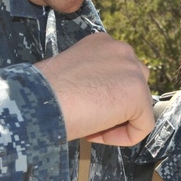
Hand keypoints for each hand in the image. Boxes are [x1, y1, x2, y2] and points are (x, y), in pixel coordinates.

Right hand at [35, 33, 153, 145]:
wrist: (37, 102)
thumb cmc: (43, 94)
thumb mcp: (71, 76)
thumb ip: (93, 79)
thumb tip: (105, 98)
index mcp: (102, 42)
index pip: (118, 73)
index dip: (103, 96)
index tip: (81, 106)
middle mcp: (121, 49)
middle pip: (135, 85)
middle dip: (117, 107)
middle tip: (89, 119)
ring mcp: (132, 70)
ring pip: (140, 106)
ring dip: (120, 121)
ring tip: (92, 127)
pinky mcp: (138, 94)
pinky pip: (143, 126)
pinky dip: (123, 138)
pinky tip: (96, 134)